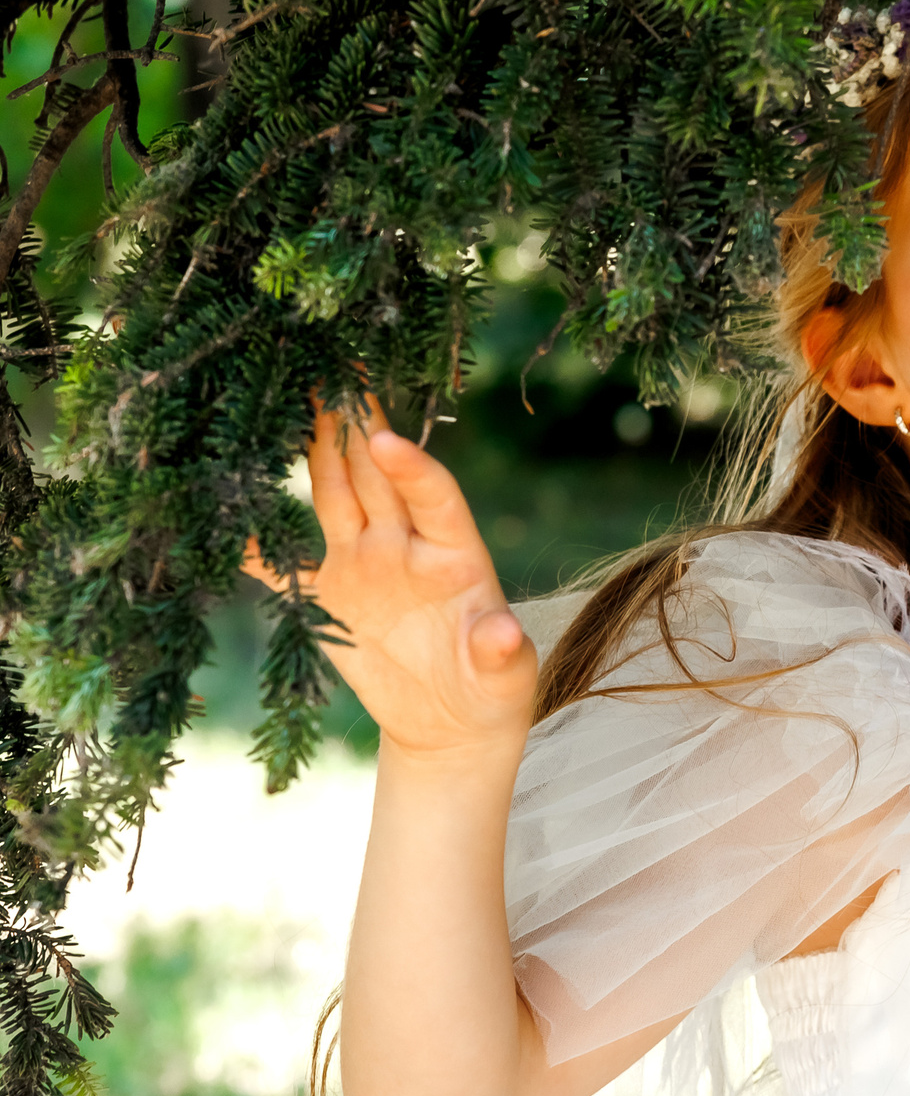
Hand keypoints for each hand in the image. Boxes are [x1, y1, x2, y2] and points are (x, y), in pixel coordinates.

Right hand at [242, 396, 536, 760]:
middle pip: (378, 477)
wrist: (453, 723)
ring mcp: (366, 566)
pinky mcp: (330, 596)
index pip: (435, 497)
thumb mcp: (504, 674)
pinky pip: (282, 562)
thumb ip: (499, 650)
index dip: (412, 467)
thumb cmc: (494, 691)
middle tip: (329, 372)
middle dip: (354, 425)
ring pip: (336, 496)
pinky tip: (220, 509)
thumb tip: (501, 636)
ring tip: (291, 400)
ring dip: (313, 452)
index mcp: (457, 556)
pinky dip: (252, 539)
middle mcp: (407, 548)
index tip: (385, 437)